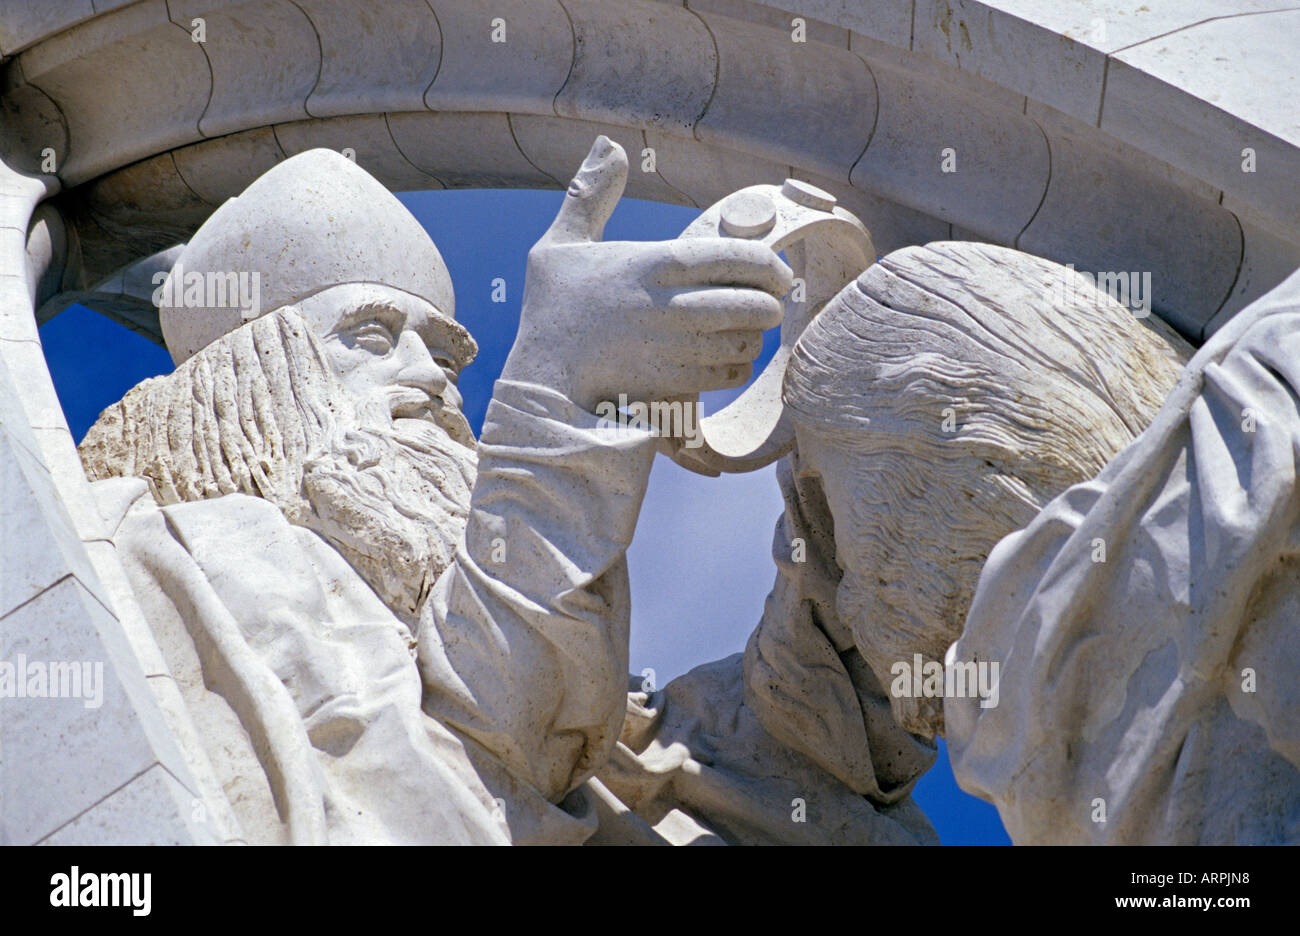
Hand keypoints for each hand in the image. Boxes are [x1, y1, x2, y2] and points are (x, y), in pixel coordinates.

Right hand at [500, 136, 791, 412]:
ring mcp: (675, 348)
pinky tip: (725, 359)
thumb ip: (590, 194)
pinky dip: (736, 368)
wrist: (538, 379)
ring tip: (746, 331)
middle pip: (755, 305)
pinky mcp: (675, 384)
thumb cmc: (550, 311)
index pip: (740, 259)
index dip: (772, 267)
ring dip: (753, 337)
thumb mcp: (559, 244)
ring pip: (746, 342)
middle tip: (769, 304)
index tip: (780, 274)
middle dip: (771, 305)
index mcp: (654, 263)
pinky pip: (729, 375)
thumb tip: (611, 145)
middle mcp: (671, 305)